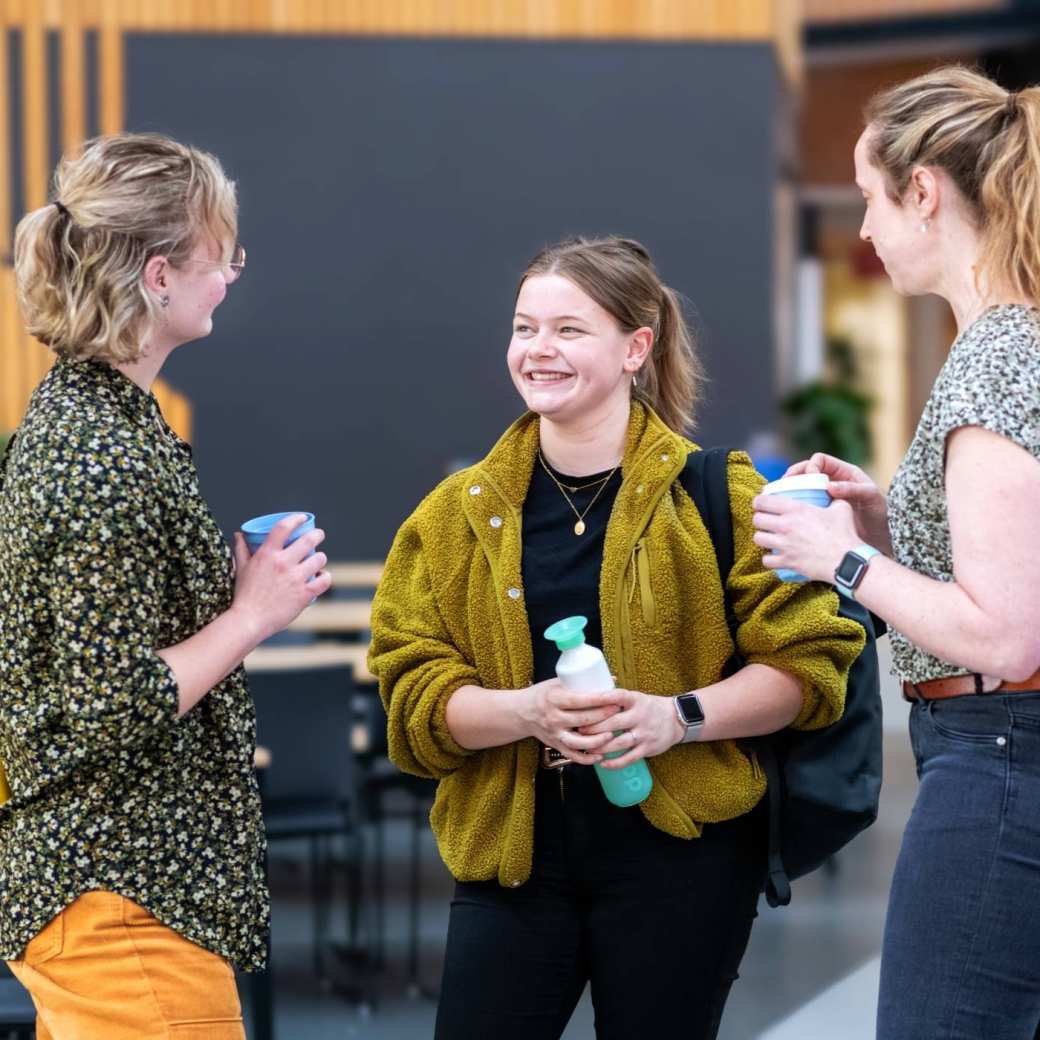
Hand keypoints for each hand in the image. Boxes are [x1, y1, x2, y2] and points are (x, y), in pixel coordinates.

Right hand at [230, 514, 331, 641]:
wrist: (249, 620)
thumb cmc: (244, 594)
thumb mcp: (241, 568)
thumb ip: (242, 549)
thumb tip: (239, 533)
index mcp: (267, 554)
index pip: (284, 527)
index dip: (296, 519)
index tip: (302, 518)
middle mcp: (283, 563)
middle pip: (309, 540)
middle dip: (317, 534)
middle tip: (318, 534)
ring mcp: (296, 579)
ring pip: (319, 559)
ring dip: (320, 557)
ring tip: (317, 559)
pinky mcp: (305, 594)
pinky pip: (324, 580)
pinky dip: (325, 577)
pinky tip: (322, 576)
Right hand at [520, 678, 623, 765]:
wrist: (521, 712)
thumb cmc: (543, 694)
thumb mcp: (557, 682)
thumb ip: (581, 682)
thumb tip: (612, 680)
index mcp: (554, 699)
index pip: (581, 700)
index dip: (601, 700)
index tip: (616, 697)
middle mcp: (553, 717)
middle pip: (583, 720)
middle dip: (604, 717)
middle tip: (620, 712)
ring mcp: (554, 733)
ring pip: (579, 741)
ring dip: (597, 740)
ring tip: (612, 735)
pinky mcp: (555, 745)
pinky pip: (572, 755)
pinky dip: (587, 758)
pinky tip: (600, 755)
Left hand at [575, 689, 684, 767]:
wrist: (676, 719)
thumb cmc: (649, 707)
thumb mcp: (636, 697)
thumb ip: (617, 698)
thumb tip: (590, 692)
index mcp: (636, 700)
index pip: (619, 696)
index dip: (603, 698)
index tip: (587, 701)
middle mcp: (640, 716)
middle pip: (614, 722)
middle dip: (594, 727)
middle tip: (579, 730)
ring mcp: (644, 733)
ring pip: (619, 742)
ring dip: (601, 747)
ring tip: (586, 748)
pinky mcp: (648, 748)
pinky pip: (629, 758)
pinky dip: (615, 762)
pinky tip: (602, 763)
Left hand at [751, 493, 860, 583]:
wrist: (847, 560)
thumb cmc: (845, 533)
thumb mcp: (841, 508)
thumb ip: (833, 498)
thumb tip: (833, 492)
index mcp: (795, 509)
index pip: (763, 501)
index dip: (759, 502)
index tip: (761, 505)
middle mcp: (785, 526)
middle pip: (756, 520)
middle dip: (759, 520)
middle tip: (766, 522)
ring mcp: (784, 545)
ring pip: (757, 539)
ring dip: (762, 538)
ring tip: (769, 538)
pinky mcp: (786, 562)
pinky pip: (766, 560)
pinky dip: (768, 559)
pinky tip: (774, 556)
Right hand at [784, 453, 890, 551]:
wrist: (882, 539)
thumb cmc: (881, 516)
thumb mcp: (871, 498)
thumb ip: (853, 489)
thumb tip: (829, 486)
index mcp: (845, 473)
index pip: (820, 460)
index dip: (810, 465)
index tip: (807, 478)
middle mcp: (833, 482)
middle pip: (806, 471)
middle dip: (793, 475)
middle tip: (783, 484)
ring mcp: (825, 498)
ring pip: (802, 488)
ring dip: (790, 490)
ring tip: (781, 498)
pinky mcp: (821, 512)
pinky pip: (804, 505)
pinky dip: (795, 506)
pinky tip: (789, 512)